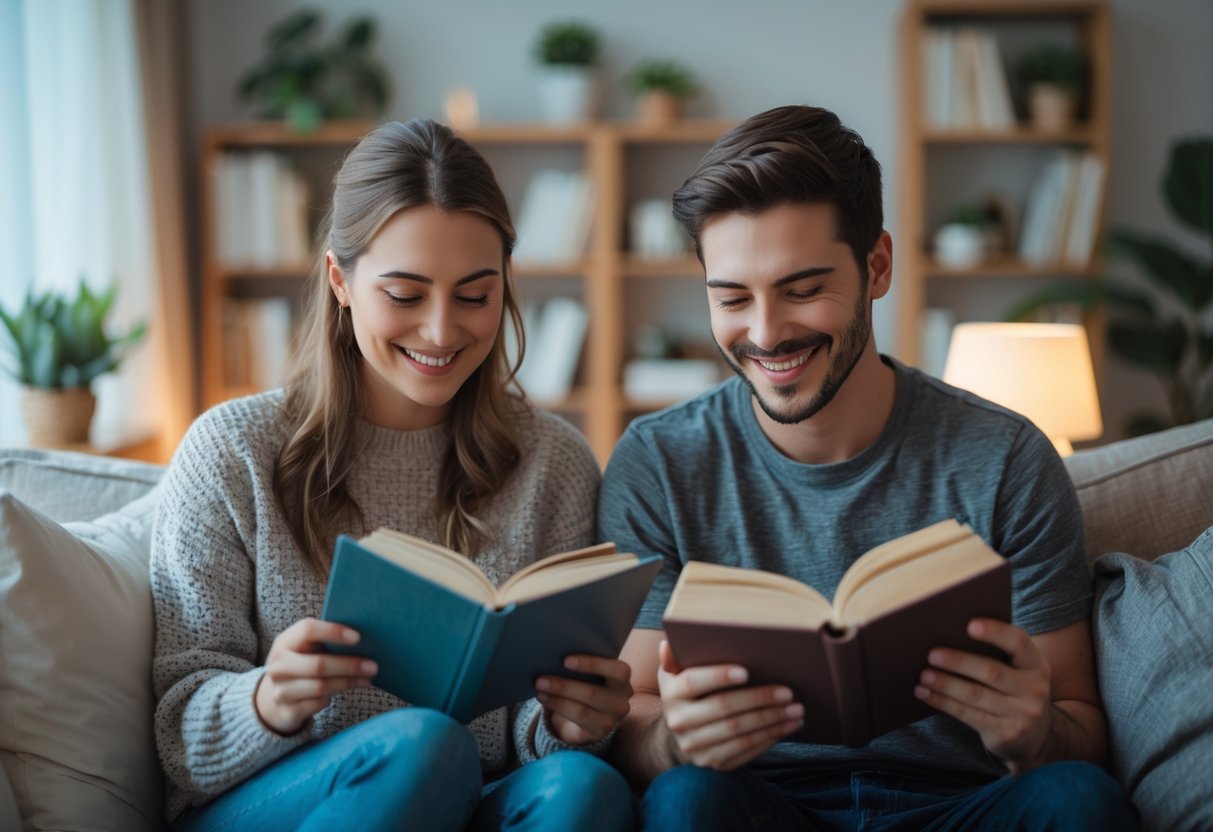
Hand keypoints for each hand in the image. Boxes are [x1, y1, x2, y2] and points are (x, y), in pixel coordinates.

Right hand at [254, 617, 376, 735]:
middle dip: (349, 665)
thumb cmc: (299, 666)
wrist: (273, 700)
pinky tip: (349, 688)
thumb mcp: (304, 650)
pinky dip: (336, 696)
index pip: (307, 630)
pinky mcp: (289, 711)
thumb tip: (362, 640)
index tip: (358, 637)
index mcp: (284, 643)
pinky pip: (319, 703)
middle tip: (373, 666)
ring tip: (368, 678)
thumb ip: (324, 642)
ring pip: (322, 686)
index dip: (333, 632)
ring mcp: (281, 691)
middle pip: (318, 664)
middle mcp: (278, 666)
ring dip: (348, 682)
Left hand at [535, 654, 632, 744]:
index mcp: (622, 677)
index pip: (617, 670)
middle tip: (540, 679)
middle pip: (593, 693)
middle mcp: (622, 699)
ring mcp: (612, 718)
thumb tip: (554, 655)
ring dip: (557, 699)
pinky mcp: (599, 732)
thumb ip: (582, 664)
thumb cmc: (588, 680)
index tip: (565, 660)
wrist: (590, 712)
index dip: (592, 664)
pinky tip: (544, 699)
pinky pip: (577, 721)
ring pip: (582, 710)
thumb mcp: (591, 671)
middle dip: (564, 686)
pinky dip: (558, 708)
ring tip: (539, 690)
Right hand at [657, 640, 802, 770]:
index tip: (746, 671)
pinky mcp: (712, 762)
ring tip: (796, 710)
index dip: (719, 676)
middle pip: (723, 708)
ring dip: (771, 720)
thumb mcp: (676, 673)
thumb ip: (675, 658)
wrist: (682, 733)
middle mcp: (678, 722)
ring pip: (738, 732)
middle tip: (788, 692)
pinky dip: (770, 737)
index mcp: (671, 693)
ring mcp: (694, 746)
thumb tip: (667, 643)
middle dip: (758, 699)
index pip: (694, 682)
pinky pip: (745, 750)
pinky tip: (787, 726)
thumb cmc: (688, 692)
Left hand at [914, 617, 1052, 770]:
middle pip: (992, 672)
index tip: (969, 625)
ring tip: (924, 675)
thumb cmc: (1014, 689)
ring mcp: (1022, 715)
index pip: (1019, 642)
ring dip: (945, 684)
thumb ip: (997, 652)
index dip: (995, 632)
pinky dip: (942, 702)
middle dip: (958, 662)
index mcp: (1036, 664)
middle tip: (932, 654)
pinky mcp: (1005, 734)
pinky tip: (924, 693)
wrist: (1035, 736)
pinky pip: (967, 714)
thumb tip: (949, 632)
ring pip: (975, 695)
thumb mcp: (1017, 670)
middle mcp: (1034, 689)